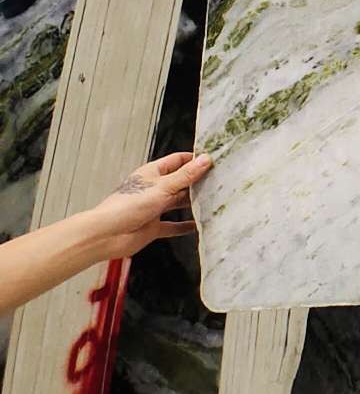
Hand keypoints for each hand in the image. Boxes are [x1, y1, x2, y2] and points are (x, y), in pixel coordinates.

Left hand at [75, 152, 209, 261]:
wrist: (107, 235)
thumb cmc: (128, 205)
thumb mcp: (163, 187)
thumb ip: (186, 175)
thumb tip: (205, 159)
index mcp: (153, 173)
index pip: (177, 161)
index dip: (194, 159)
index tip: (213, 159)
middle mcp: (154, 189)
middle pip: (180, 182)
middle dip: (197, 181)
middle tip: (219, 179)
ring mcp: (154, 208)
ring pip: (178, 203)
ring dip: (192, 203)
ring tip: (212, 200)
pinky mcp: (153, 227)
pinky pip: (172, 226)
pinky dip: (184, 226)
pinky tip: (197, 225)